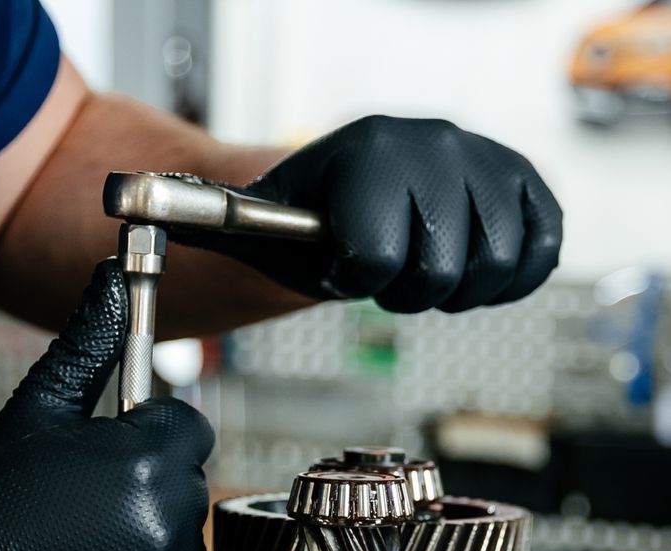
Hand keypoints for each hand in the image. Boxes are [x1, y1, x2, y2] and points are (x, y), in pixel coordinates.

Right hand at [0, 262, 213, 550]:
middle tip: (86, 513)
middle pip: (191, 489)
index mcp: (149, 459)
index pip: (190, 431)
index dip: (150, 439)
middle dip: (151, 493)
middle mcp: (171, 521)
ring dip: (150, 549)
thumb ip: (88, 344)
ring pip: (187, 550)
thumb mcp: (36, 412)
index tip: (109, 459)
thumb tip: (113, 280)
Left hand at [191, 116, 562, 312]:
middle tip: (387, 267)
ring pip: (496, 271)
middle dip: (407, 289)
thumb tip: (128, 203)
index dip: (357, 278)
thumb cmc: (308, 218)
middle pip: (441, 274)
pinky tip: (472, 265)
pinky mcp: (530, 187)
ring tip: (425, 264)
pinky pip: (542, 256)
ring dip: (457, 289)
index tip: (343, 259)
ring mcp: (489, 161)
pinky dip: (508, 278)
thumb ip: (203, 216)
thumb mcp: (255, 220)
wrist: (361, 191)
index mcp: (370, 148)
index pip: (380, 259)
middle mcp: (437, 141)